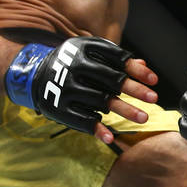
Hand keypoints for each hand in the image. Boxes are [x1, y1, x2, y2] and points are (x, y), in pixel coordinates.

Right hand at [4, 37, 158, 142]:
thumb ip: (114, 59)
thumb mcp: (88, 53)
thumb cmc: (71, 62)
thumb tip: (143, 67)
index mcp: (83, 50)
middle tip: (154, 99)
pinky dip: (97, 129)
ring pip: (101, 101)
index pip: (116, 59)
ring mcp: (66, 88)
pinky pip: (81, 120)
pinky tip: (111, 136)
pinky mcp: (59, 108)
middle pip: (111, 80)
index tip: (154, 81)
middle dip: (135, 90)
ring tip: (143, 118)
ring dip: (124, 110)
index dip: (136, 71)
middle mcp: (74, 67)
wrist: (32, 73)